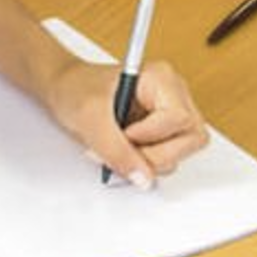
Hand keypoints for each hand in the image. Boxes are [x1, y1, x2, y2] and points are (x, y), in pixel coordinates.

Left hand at [43, 56, 209, 187]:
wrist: (64, 89)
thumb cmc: (76, 88)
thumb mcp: (91, 118)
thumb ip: (117, 150)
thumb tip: (143, 178)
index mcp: (161, 78)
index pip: (179, 118)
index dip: (152, 135)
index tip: (126, 135)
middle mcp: (173, 95)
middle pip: (191, 138)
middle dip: (157, 154)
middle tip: (125, 150)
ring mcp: (170, 115)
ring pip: (182, 152)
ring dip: (149, 160)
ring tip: (118, 149)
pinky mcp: (162, 133)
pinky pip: (168, 158)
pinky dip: (145, 163)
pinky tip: (123, 151)